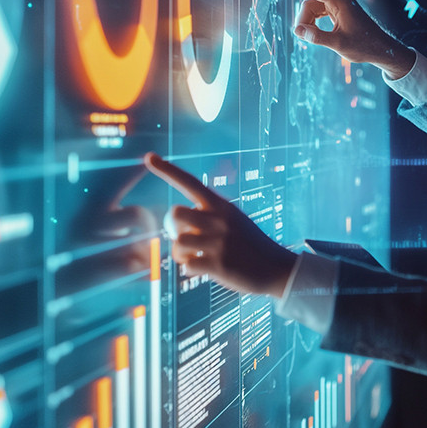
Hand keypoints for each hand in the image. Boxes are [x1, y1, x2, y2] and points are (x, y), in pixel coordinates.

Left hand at [143, 153, 298, 296]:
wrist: (277, 269)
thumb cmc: (251, 245)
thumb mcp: (235, 220)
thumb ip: (208, 216)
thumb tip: (176, 221)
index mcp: (222, 206)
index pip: (190, 182)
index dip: (167, 170)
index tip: (149, 157)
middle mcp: (219, 220)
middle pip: (175, 214)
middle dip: (177, 228)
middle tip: (191, 240)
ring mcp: (218, 242)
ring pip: (177, 242)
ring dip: (181, 253)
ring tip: (196, 257)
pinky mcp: (217, 265)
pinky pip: (186, 265)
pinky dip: (191, 270)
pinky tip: (205, 269)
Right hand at [275, 0, 415, 77]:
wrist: (382, 49)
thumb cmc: (364, 47)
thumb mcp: (339, 44)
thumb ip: (318, 37)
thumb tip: (297, 30)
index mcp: (340, 2)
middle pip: (310, 4)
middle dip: (303, 20)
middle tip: (304, 37)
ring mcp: (340, 3)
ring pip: (313, 8)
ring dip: (308, 23)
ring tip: (313, 38)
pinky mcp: (340, 10)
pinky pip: (319, 12)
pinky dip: (314, 22)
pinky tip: (318, 33)